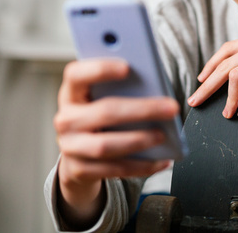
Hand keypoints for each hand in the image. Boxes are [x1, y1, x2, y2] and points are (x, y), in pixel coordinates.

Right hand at [54, 59, 179, 226]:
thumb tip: (156, 89)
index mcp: (71, 93)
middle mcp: (66, 119)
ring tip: (163, 135)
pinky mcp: (79, 170)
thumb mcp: (103, 97)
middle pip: (104, 112)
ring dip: (139, 140)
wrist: (80, 154)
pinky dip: (141, 166)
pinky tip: (162, 160)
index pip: (76, 75)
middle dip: (142, 109)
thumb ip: (122, 88)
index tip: (127, 67)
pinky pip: (114, 169)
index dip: (99, 69)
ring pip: (106, 145)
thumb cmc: (101, 115)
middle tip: (171, 107)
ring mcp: (70, 147)